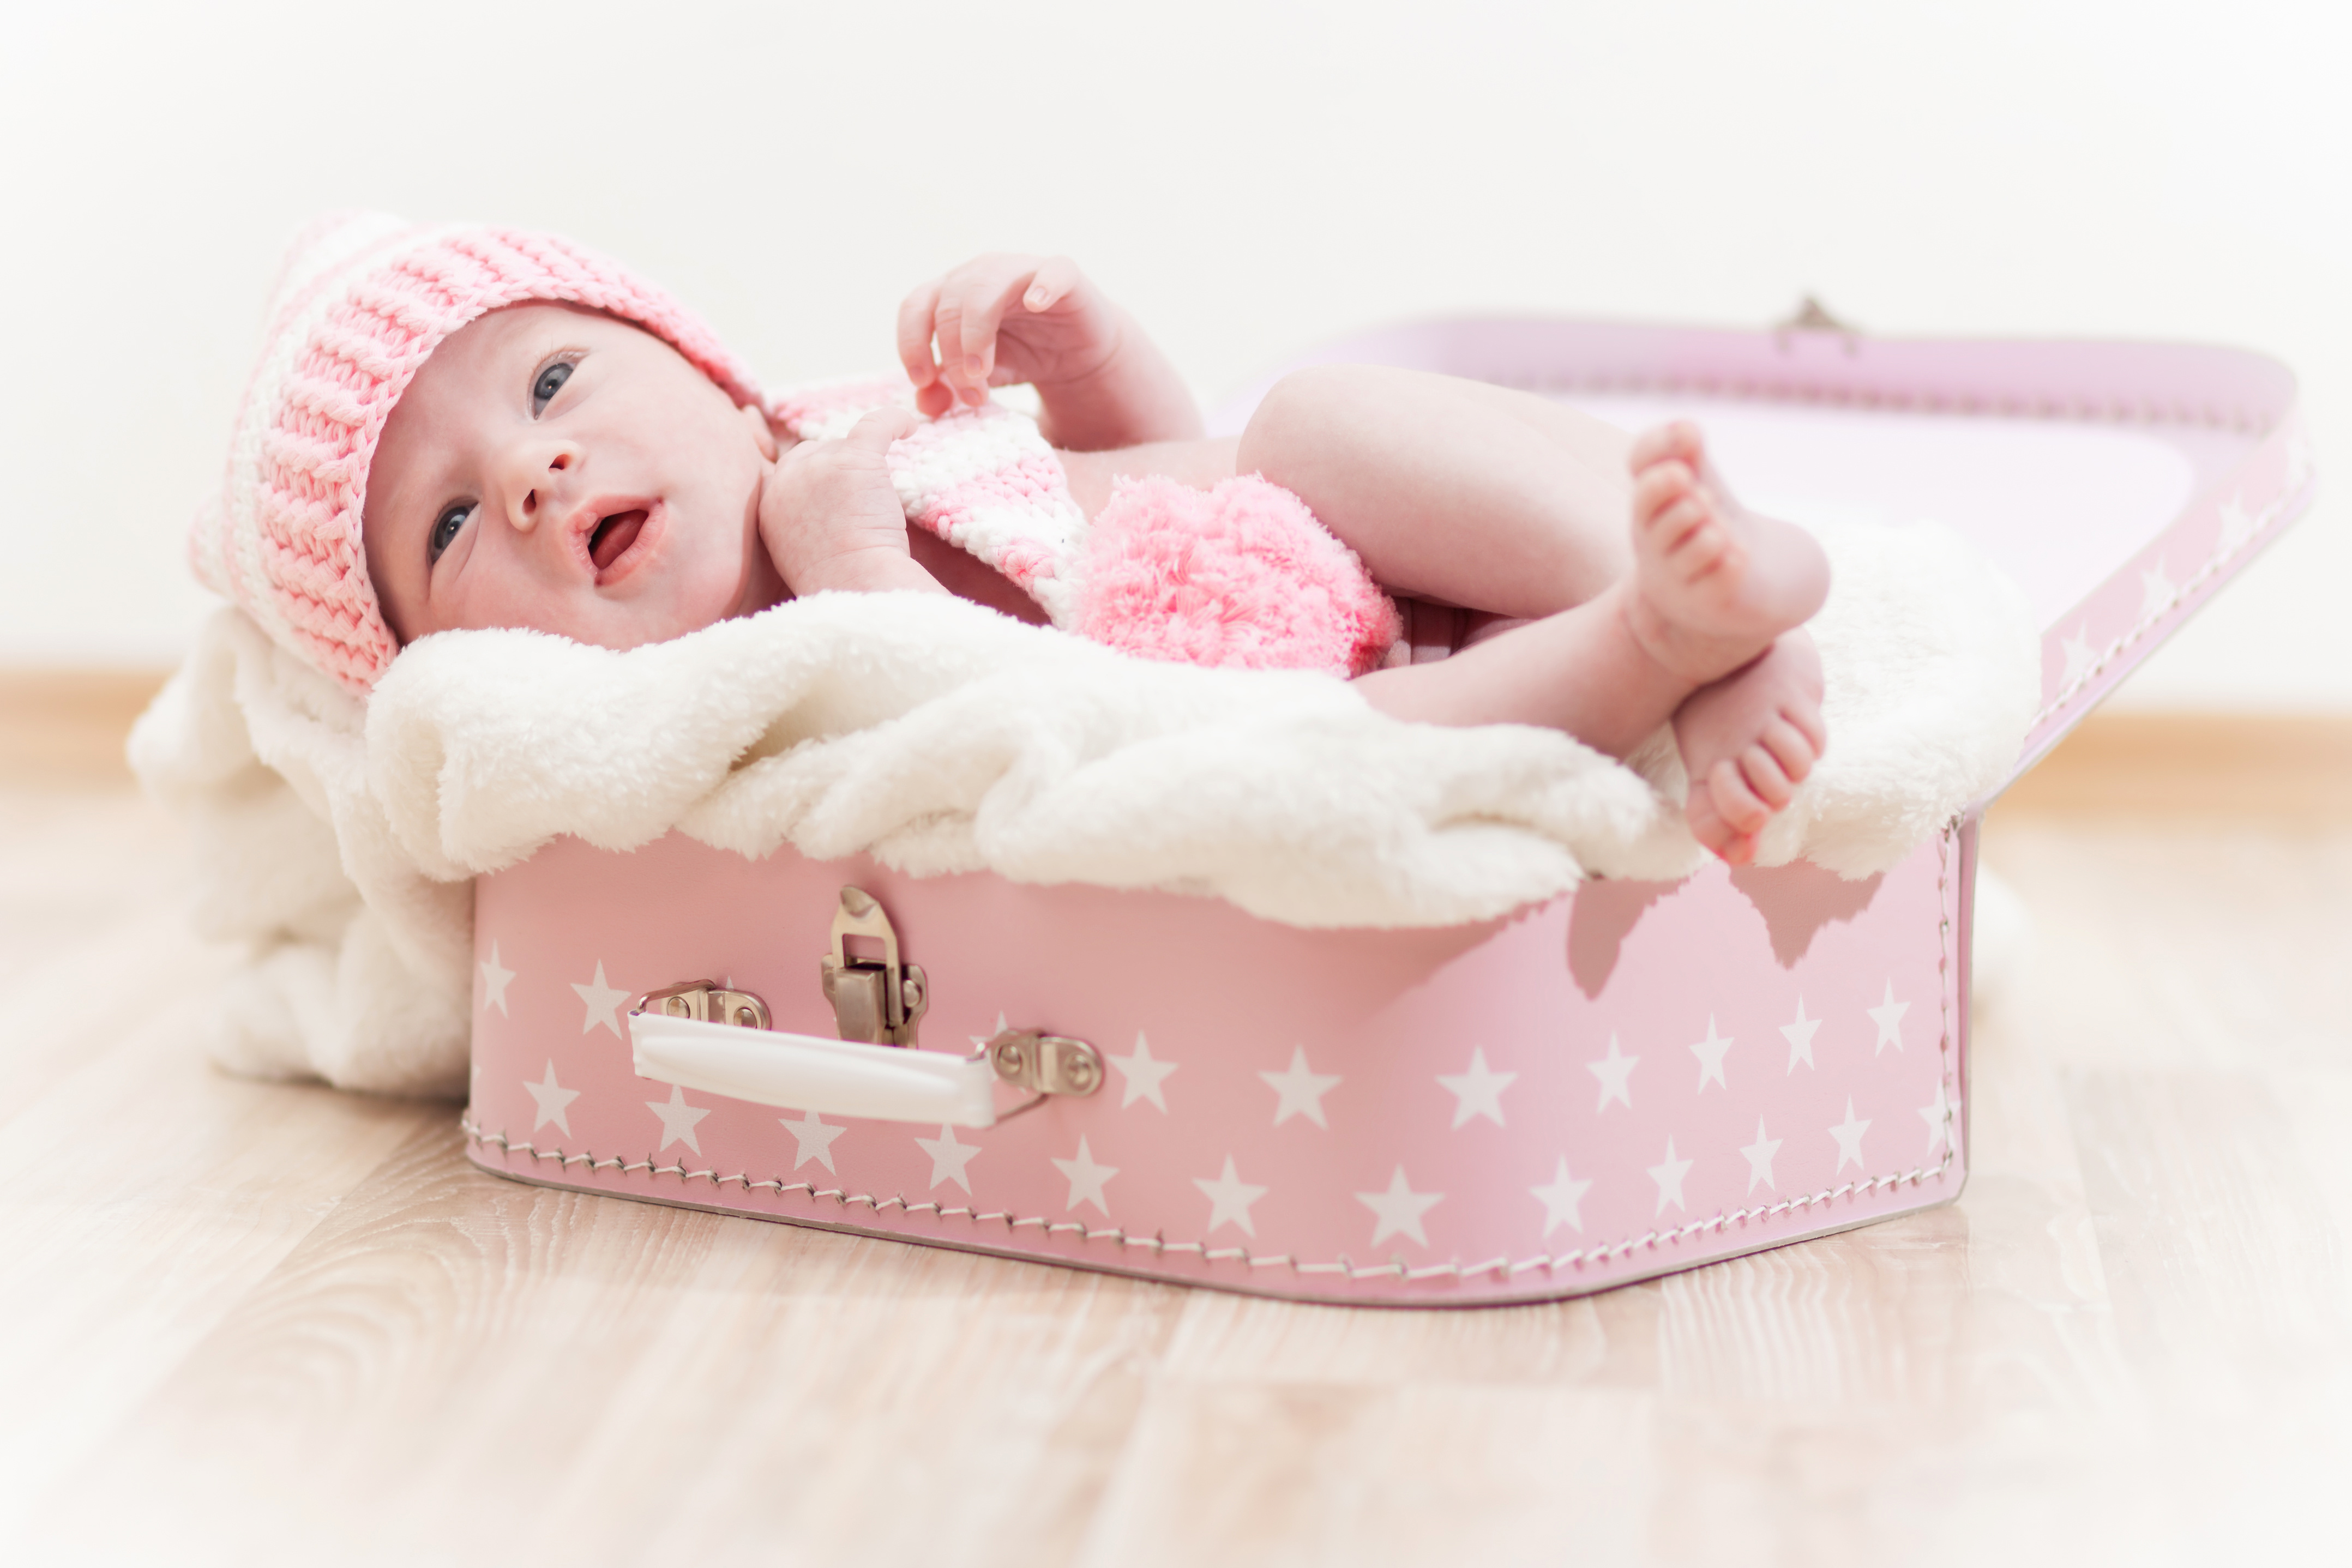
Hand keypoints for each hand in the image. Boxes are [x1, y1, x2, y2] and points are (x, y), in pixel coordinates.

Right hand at [758, 407, 942, 595]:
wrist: (857, 588)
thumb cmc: (840, 584)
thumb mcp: (801, 553)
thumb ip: (801, 525)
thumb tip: (828, 510)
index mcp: (769, 506)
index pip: (788, 471)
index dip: (814, 478)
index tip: (836, 492)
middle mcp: (787, 480)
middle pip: (814, 452)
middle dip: (836, 468)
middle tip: (861, 497)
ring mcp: (818, 466)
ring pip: (845, 447)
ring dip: (865, 468)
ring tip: (883, 498)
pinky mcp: (853, 458)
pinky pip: (875, 424)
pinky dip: (894, 422)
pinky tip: (910, 427)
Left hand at [897, 253, 1124, 417]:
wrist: (1074, 354)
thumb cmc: (1019, 357)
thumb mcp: (979, 377)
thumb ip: (949, 387)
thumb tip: (925, 403)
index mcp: (950, 293)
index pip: (916, 307)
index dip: (912, 343)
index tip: (923, 381)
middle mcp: (980, 273)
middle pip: (948, 304)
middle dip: (953, 355)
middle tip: (970, 394)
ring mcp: (1021, 269)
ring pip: (986, 286)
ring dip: (977, 332)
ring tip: (983, 373)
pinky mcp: (1063, 275)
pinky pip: (1051, 272)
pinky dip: (1042, 286)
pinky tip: (1036, 305)